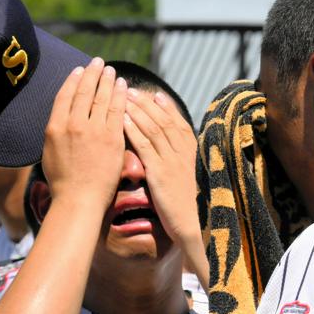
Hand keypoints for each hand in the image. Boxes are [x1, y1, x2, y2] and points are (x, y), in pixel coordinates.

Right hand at [42, 58, 126, 211]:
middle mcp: (73, 124)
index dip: (73, 80)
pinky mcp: (112, 138)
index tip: (79, 70)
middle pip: (84, 92)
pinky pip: (117, 111)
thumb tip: (62, 120)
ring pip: (101, 98)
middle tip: (98, 63)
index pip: (65, 96)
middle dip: (92, 74)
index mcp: (55, 127)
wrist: (80, 198)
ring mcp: (94, 130)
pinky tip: (123, 86)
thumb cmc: (64, 181)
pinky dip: (120, 96)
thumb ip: (57, 132)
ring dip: (107, 81)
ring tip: (111, 70)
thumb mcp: (50, 152)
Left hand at [124, 88, 198, 242]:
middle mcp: (184, 152)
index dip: (166, 107)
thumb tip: (171, 147)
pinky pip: (144, 145)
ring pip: (153, 128)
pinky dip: (133, 129)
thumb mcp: (189, 177)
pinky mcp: (160, 172)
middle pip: (163, 120)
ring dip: (137, 110)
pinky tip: (121, 118)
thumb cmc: (189, 205)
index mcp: (192, 152)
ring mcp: (172, 161)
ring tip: (123, 96)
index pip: (178, 122)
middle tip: (132, 88)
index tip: (154, 94)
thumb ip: (181, 160)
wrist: (192, 224)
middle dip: (147, 103)